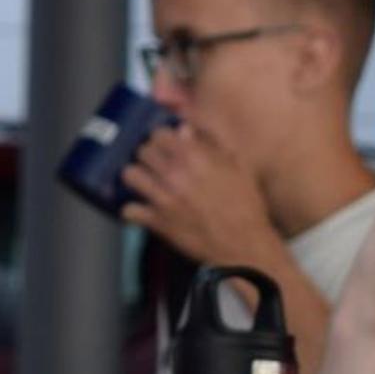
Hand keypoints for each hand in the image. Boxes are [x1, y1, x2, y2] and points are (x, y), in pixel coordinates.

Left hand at [122, 126, 279, 270]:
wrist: (242, 243)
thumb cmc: (245, 204)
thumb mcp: (237, 166)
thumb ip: (211, 143)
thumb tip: (185, 129)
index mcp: (195, 156)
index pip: (159, 134)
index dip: (162, 139)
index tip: (167, 147)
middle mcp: (175, 173)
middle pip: (143, 152)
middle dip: (149, 156)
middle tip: (156, 165)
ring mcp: (163, 198)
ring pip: (130, 175)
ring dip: (136, 177)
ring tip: (145, 182)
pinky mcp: (157, 221)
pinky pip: (129, 211)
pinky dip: (133, 211)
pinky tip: (141, 210)